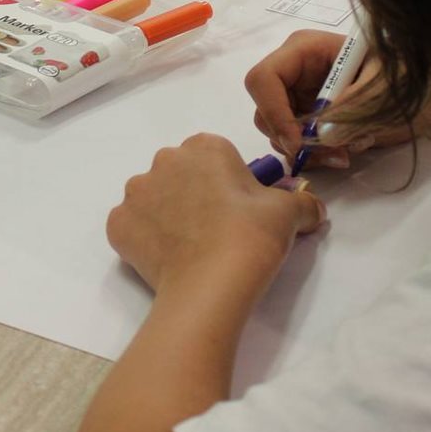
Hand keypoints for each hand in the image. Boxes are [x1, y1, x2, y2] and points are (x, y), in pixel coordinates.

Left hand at [107, 134, 324, 297]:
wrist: (210, 284)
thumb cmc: (251, 236)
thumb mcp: (289, 214)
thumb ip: (303, 202)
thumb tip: (312, 209)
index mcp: (204, 147)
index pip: (215, 155)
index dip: (229, 182)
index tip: (239, 209)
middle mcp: (164, 160)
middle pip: (181, 173)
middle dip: (195, 194)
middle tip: (216, 229)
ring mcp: (135, 192)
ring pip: (153, 198)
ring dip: (168, 215)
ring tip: (191, 247)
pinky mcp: (117, 224)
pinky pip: (133, 226)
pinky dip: (146, 239)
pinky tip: (167, 259)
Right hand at [245, 30, 398, 168]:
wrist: (426, 88)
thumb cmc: (405, 73)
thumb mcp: (383, 83)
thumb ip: (352, 105)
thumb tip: (321, 135)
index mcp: (306, 49)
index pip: (264, 79)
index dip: (273, 113)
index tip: (298, 143)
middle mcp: (294, 71)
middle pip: (265, 110)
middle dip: (293, 138)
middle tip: (332, 155)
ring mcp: (298, 95)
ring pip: (277, 131)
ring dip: (308, 150)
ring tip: (345, 154)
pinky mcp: (307, 116)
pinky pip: (294, 142)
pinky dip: (315, 154)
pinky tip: (344, 150)